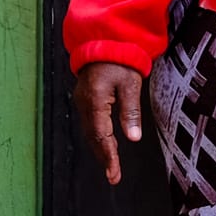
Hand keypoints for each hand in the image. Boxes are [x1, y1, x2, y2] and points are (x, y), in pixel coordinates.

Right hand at [74, 61, 144, 184]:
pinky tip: (105, 142)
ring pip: (90, 131)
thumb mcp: (130, 83)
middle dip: (104, 157)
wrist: (103, 40)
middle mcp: (85, 104)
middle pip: (93, 137)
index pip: (102, 136)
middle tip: (113, 175)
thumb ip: (131, 111)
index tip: (114, 173)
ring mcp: (82, 101)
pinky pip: (90, 122)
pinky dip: (97, 136)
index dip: (109, 157)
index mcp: (96, 101)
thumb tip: (133, 137)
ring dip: (100, 148)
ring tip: (111, 164)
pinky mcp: (84, 98)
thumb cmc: (119, 58)